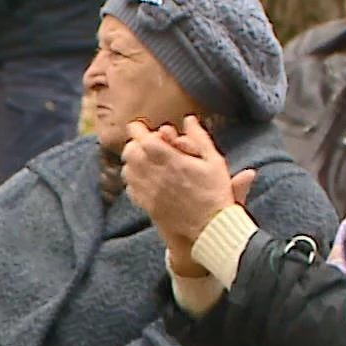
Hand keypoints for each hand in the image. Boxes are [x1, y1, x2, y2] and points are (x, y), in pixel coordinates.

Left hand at [121, 118, 253, 272]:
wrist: (212, 227)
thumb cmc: (217, 193)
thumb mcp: (215, 162)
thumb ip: (200, 138)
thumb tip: (189, 119)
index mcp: (172, 161)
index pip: (143, 139)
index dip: (138, 130)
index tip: (139, 126)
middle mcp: (156, 175)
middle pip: (131, 152)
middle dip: (134, 144)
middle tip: (141, 143)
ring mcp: (150, 192)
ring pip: (128, 170)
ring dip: (132, 162)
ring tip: (142, 160)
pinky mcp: (148, 205)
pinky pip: (131, 189)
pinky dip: (133, 180)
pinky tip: (143, 179)